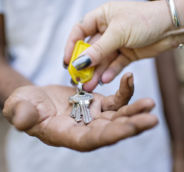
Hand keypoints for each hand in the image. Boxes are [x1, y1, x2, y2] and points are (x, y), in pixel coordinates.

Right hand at [3, 73, 156, 151]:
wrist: (35, 98)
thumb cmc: (25, 105)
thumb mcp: (19, 108)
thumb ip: (21, 115)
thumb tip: (23, 119)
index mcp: (68, 135)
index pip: (91, 140)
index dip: (110, 135)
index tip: (129, 128)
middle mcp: (85, 129)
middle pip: (111, 130)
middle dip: (131, 125)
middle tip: (150, 119)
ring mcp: (93, 116)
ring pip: (117, 116)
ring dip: (134, 110)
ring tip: (149, 103)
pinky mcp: (96, 103)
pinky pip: (114, 100)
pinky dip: (123, 91)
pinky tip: (130, 78)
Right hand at [64, 0, 183, 90]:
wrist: (171, 27)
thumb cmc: (146, 19)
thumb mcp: (118, 33)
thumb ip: (98, 49)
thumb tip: (80, 62)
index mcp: (101, 18)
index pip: (80, 32)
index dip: (71, 46)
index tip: (67, 61)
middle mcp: (107, 31)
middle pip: (90, 50)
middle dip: (84, 65)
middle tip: (77, 78)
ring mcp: (116, 44)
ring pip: (102, 60)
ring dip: (96, 72)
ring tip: (89, 85)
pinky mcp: (125, 55)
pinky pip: (114, 65)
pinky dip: (110, 72)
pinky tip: (105, 79)